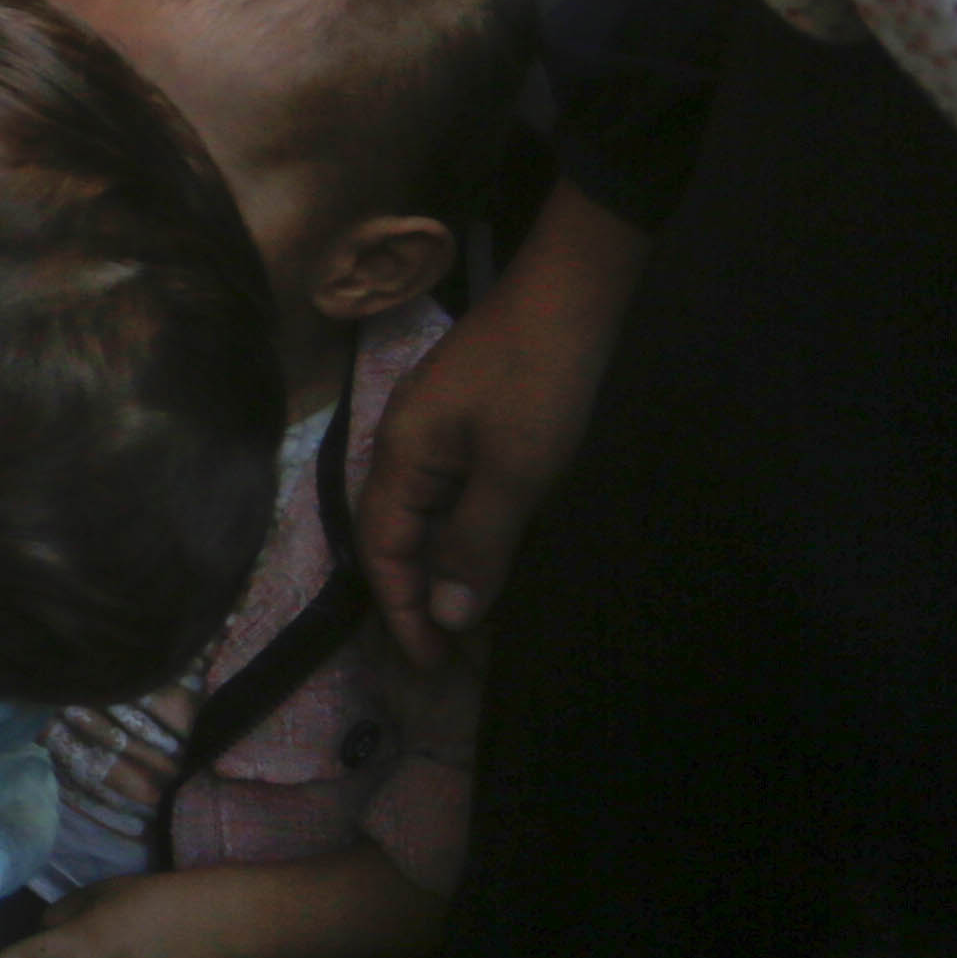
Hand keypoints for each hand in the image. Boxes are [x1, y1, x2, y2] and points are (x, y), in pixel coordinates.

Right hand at [360, 193, 646, 657]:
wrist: (573, 291)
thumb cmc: (539, 380)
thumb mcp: (515, 471)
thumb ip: (477, 544)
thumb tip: (448, 616)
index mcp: (401, 456)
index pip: (383, 551)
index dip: (404, 611)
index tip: (434, 666)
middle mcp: (404, 445)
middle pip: (395, 537)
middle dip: (418, 599)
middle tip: (454, 658)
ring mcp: (435, 430)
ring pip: (425, 517)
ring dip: (444, 570)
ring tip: (474, 622)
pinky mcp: (467, 421)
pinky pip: (451, 495)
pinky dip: (465, 536)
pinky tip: (492, 557)